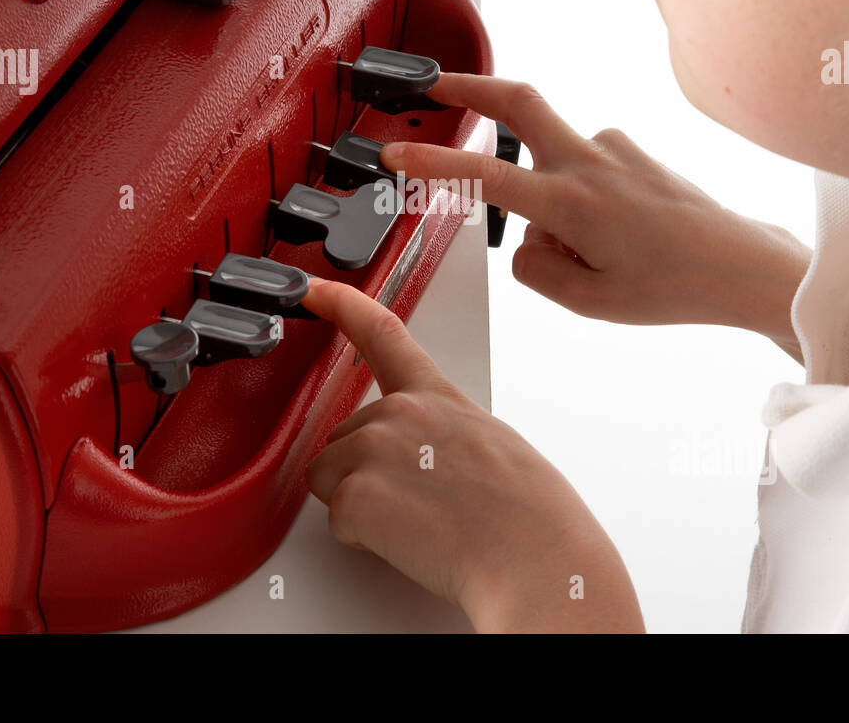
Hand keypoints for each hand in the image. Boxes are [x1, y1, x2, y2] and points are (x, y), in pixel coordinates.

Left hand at [302, 277, 644, 632]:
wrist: (536, 559)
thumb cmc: (530, 516)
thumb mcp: (491, 446)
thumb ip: (440, 435)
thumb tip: (421, 460)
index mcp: (438, 397)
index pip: (381, 334)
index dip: (340, 304)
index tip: (312, 290)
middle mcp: (401, 412)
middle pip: (343, 439)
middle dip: (366, 474)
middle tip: (423, 504)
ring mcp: (374, 448)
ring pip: (331, 480)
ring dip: (362, 506)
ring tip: (421, 523)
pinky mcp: (357, 494)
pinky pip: (338, 521)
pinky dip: (366, 539)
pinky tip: (412, 541)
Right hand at [381, 74, 808, 350]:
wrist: (740, 264)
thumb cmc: (672, 285)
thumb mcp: (587, 301)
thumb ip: (534, 267)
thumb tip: (525, 240)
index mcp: (570, 203)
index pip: (484, 176)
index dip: (432, 164)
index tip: (395, 154)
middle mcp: (588, 162)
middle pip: (516, 100)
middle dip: (467, 87)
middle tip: (432, 86)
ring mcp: (612, 149)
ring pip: (550, 156)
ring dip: (544, 190)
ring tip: (595, 249)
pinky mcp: (630, 149)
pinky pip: (582, 166)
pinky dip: (577, 195)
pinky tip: (616, 232)